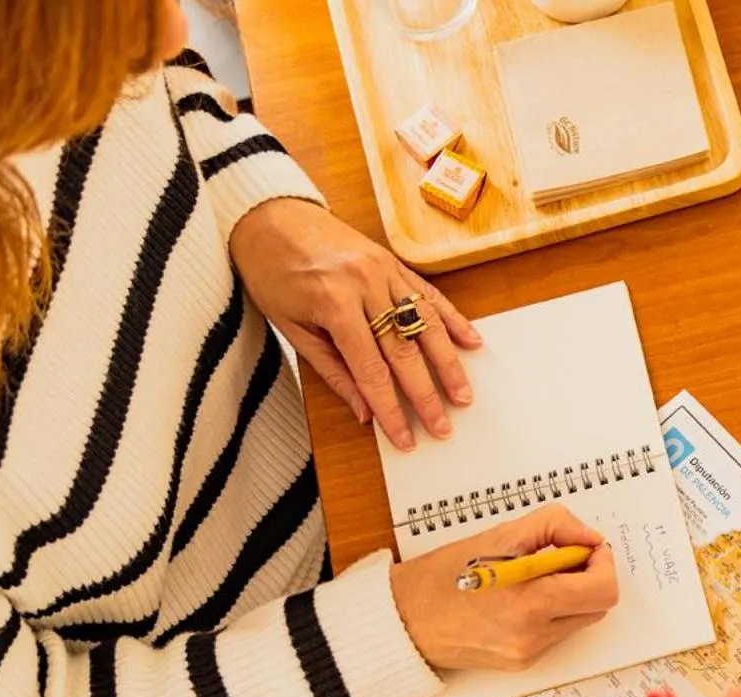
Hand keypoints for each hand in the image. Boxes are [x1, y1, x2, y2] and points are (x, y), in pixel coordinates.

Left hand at [229, 198, 481, 451]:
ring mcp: (383, 270)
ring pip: (426, 325)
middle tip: (443, 427)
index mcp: (334, 305)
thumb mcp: (292, 327)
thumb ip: (332, 370)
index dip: (390, 410)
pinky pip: (428, 294)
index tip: (405, 438)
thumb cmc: (271, 272)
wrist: (269, 215)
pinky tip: (471, 342)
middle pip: (405, 352)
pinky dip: (452, 319)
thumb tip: (365, 411)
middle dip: (426, 395)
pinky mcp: (393, 261)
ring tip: (463, 395)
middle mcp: (365, 285)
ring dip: (448, 364)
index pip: (372, 371)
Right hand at [390, 504, 620, 671]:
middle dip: (588, 577)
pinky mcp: (523, 663)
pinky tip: (521, 599)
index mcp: (530, 603)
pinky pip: (557, 633)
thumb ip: (555, 527)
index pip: (602, 590)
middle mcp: (533, 636)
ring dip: (570, 595)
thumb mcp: (501, 534)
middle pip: (598, 607)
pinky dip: (551, 612)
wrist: (404, 619)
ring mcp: (529, 654)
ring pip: (580, 620)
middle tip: (561, 558)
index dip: (603, 563)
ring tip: (534, 578)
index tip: (587, 548)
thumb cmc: (445, 575)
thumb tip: (590, 537)